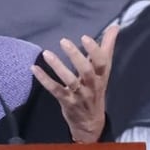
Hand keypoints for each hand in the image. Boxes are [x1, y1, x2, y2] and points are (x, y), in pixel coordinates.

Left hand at [31, 24, 117, 142]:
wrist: (90, 123)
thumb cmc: (96, 89)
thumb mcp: (103, 71)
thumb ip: (107, 48)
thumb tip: (115, 27)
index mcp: (101, 76)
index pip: (101, 62)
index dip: (95, 50)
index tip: (85, 37)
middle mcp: (92, 85)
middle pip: (86, 71)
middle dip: (75, 56)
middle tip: (64, 41)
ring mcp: (79, 95)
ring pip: (69, 81)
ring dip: (58, 66)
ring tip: (46, 54)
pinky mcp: (66, 102)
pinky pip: (55, 90)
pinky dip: (44, 79)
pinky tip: (34, 68)